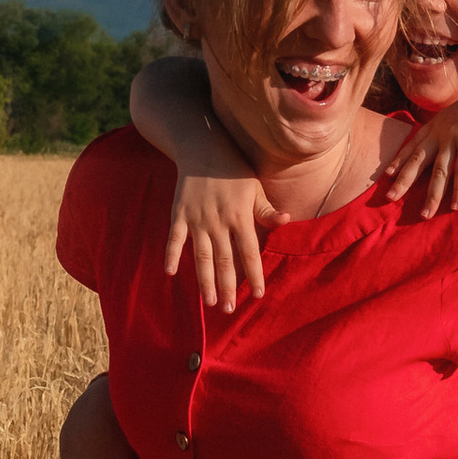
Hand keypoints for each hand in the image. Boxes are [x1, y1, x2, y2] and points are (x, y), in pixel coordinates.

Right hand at [163, 167, 278, 310]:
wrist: (203, 148)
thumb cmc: (235, 170)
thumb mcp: (255, 188)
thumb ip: (267, 210)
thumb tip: (287, 220)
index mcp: (240, 217)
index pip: (249, 253)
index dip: (253, 275)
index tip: (257, 295)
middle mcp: (219, 222)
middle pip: (224, 261)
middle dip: (227, 287)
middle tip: (229, 309)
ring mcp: (197, 219)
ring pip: (202, 256)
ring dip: (205, 280)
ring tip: (209, 302)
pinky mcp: (179, 214)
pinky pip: (175, 238)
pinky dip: (172, 255)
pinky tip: (170, 273)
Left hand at [387, 75, 457, 211]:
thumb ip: (453, 127)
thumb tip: (451, 141)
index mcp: (436, 124)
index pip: (413, 144)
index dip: (399, 159)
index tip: (387, 173)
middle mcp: (440, 133)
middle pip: (417, 161)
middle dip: (403, 180)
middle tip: (389, 198)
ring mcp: (454, 140)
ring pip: (438, 173)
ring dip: (431, 196)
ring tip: (424, 214)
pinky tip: (454, 206)